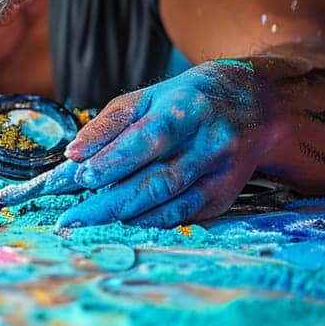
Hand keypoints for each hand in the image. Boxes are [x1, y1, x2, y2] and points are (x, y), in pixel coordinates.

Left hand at [11, 60, 273, 227]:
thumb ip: (108, 126)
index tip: (82, 176)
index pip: (149, 138)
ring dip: (128, 218)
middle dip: (112, 202)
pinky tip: (123, 227)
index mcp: (187, 109)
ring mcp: (222, 173)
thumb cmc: (183, 101)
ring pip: (173, 203)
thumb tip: (73, 154)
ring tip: (89, 226)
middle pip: (159, 179)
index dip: (116, 159)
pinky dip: (151, 223)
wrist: (252, 105)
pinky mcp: (225, 196)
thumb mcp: (145, 99)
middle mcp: (210, 142)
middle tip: (72, 218)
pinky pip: (185, 215)